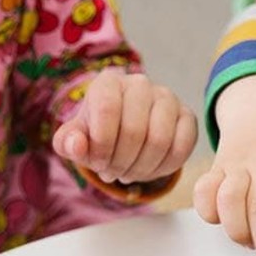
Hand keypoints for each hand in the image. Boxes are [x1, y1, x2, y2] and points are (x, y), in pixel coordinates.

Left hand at [53, 70, 196, 185]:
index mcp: (108, 82)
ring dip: (142, 168)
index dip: (101, 147)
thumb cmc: (97, 135)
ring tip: (129, 172)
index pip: (107, 111)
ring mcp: (167, 98)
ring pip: (160, 140)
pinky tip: (151, 169)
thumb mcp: (76, 140)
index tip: (97, 164)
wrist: (123, 134)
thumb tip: (76, 145)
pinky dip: (165, 168)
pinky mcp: (187, 117)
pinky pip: (182, 147)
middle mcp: (139, 83)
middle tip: (113, 172)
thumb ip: (68, 142)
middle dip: (121, 163)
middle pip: (134, 130)